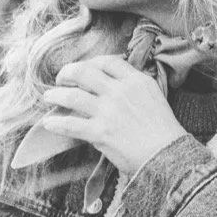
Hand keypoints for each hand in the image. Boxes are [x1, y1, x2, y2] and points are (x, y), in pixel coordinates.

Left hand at [36, 49, 189, 177]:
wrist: (167, 154)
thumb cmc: (163, 131)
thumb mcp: (153, 97)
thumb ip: (133, 88)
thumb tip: (112, 88)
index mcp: (135, 80)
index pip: (107, 62)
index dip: (91, 63)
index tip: (84, 68)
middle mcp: (119, 91)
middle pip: (84, 72)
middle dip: (67, 72)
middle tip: (61, 78)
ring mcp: (108, 111)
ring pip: (72, 96)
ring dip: (55, 95)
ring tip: (48, 97)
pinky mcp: (100, 132)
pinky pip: (71, 124)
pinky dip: (56, 123)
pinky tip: (48, 123)